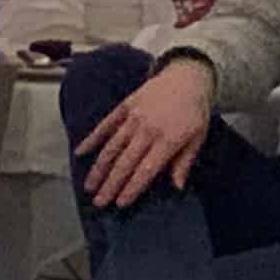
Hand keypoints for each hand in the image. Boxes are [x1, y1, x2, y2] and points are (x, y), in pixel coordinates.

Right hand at [76, 59, 215, 207]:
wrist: (188, 76)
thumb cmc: (195, 110)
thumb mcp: (198, 137)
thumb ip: (184, 161)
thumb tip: (177, 185)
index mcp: (168, 139)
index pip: (146, 170)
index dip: (132, 188)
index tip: (120, 203)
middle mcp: (147, 130)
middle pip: (125, 162)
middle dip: (110, 185)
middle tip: (98, 201)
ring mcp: (133, 117)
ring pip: (112, 147)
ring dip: (99, 168)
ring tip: (89, 185)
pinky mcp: (125, 107)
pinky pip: (105, 125)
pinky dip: (92, 139)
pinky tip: (81, 152)